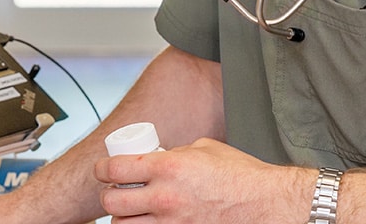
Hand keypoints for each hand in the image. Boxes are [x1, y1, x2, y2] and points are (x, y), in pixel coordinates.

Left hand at [95, 138, 312, 223]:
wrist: (264, 203)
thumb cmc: (240, 175)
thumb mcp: (203, 149)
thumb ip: (175, 154)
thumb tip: (158, 156)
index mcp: (168, 168)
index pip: (115, 169)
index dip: (101, 168)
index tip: (103, 168)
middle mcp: (165, 198)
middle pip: (112, 201)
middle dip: (108, 194)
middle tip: (115, 189)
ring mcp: (172, 223)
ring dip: (122, 217)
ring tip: (130, 209)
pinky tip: (148, 221)